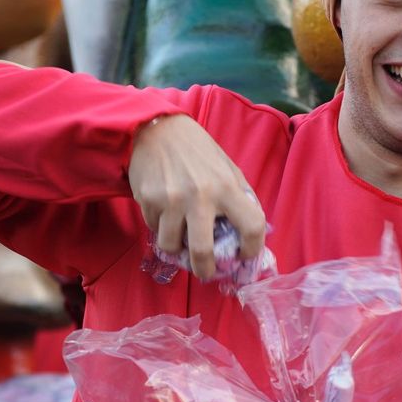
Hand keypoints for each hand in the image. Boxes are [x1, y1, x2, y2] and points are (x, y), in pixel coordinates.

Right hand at [127, 114, 264, 280]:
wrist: (156, 129)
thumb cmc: (197, 150)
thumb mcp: (227, 167)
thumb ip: (239, 196)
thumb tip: (251, 230)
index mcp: (227, 186)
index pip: (252, 226)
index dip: (253, 248)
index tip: (245, 255)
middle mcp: (200, 196)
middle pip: (203, 251)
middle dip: (205, 270)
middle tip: (205, 272)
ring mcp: (171, 200)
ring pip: (172, 246)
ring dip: (176, 249)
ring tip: (179, 240)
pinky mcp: (148, 200)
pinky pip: (155, 229)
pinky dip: (161, 229)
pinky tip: (164, 214)